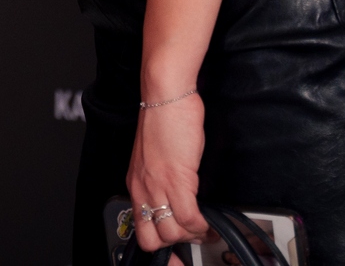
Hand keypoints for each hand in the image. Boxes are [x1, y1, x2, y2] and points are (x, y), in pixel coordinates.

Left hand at [127, 93, 209, 251]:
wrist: (165, 95)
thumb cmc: (163, 119)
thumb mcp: (154, 156)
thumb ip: (160, 179)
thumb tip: (173, 197)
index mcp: (136, 183)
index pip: (139, 230)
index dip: (158, 245)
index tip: (174, 249)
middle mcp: (143, 188)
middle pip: (153, 239)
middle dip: (175, 244)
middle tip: (193, 237)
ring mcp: (158, 185)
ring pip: (172, 232)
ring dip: (192, 235)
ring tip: (204, 228)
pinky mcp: (177, 179)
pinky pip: (189, 217)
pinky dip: (201, 225)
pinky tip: (208, 221)